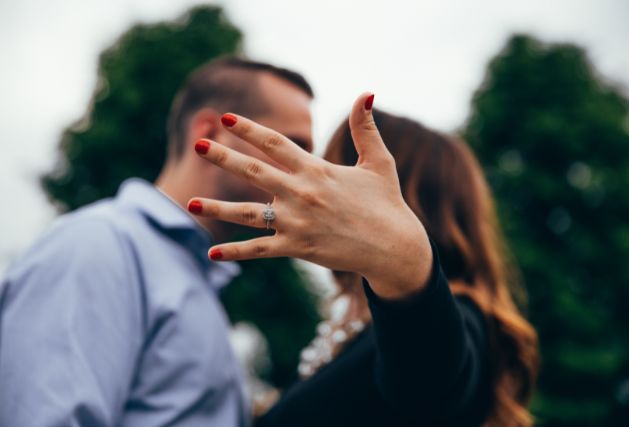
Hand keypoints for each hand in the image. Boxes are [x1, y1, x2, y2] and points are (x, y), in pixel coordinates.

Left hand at [189, 93, 432, 298]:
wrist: (394, 248)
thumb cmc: (386, 203)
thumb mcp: (379, 162)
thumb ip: (365, 128)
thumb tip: (367, 93)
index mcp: (317, 170)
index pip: (276, 144)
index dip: (250, 129)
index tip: (226, 118)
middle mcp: (302, 194)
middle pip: (254, 171)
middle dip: (224, 157)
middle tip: (198, 144)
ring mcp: (297, 223)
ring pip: (248, 213)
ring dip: (218, 207)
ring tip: (190, 201)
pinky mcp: (298, 248)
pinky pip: (260, 250)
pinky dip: (236, 252)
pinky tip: (211, 253)